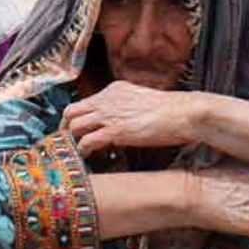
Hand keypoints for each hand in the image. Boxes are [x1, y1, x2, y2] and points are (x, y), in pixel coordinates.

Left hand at [61, 81, 200, 155]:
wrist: (184, 113)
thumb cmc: (171, 111)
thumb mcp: (143, 103)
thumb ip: (128, 109)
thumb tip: (123, 124)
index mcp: (114, 90)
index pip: (85, 102)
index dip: (77, 118)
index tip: (75, 131)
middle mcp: (107, 99)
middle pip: (71, 111)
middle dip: (64, 128)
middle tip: (65, 143)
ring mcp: (109, 114)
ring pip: (74, 126)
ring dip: (70, 142)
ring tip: (73, 154)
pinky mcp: (114, 130)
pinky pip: (86, 142)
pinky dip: (82, 151)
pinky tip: (86, 158)